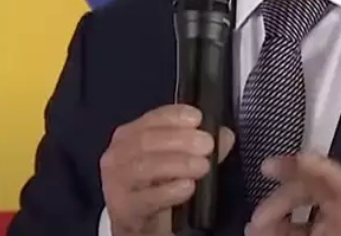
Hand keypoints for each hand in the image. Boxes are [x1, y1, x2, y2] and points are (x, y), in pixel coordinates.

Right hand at [100, 104, 235, 235]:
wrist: (136, 224)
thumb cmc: (154, 185)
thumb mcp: (175, 162)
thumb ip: (199, 147)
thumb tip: (224, 135)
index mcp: (130, 135)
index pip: (151, 118)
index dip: (175, 116)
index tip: (197, 118)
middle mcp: (118, 155)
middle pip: (147, 141)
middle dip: (180, 140)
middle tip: (207, 145)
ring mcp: (116, 182)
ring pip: (144, 167)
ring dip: (178, 164)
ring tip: (202, 166)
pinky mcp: (123, 209)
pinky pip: (145, 199)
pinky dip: (169, 191)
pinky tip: (187, 187)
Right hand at [245, 152, 340, 235]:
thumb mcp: (339, 213)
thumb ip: (319, 187)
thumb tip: (300, 161)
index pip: (326, 172)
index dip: (297, 165)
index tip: (267, 169)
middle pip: (309, 191)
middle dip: (279, 202)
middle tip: (256, 220)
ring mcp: (340, 228)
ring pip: (303, 216)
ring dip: (277, 221)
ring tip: (253, 231)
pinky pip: (306, 232)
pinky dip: (286, 233)